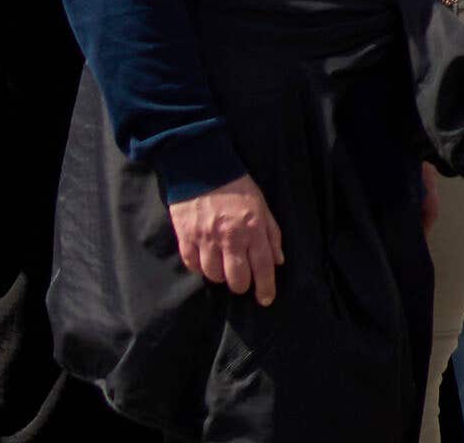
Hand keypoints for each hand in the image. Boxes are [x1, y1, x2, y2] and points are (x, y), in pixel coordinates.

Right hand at [167, 175, 283, 304]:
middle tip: (240, 280)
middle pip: (237, 279)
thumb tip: (278, 261)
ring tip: (220, 267)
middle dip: (241, 285)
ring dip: (219, 276)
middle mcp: (230, 237)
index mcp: (252, 229)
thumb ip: (272, 234)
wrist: (200, 164)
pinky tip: (203, 261)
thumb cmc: (235, 186)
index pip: (263, 269)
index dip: (266, 289)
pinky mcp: (186, 234)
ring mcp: (206, 237)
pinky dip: (198, 267)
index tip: (265, 299)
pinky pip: (192, 263)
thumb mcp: (262, 206)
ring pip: (213, 274)